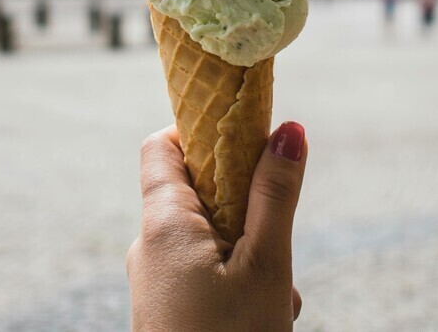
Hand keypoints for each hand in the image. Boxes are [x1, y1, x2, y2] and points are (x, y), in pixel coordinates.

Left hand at [127, 122, 306, 330]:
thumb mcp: (266, 263)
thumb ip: (275, 195)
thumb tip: (289, 130)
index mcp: (163, 223)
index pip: (162, 145)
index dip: (202, 131)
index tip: (247, 140)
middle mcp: (148, 246)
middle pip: (197, 193)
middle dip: (245, 204)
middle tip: (277, 236)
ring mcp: (155, 279)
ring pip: (208, 237)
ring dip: (249, 250)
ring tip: (277, 291)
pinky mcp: (165, 306)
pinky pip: (202, 272)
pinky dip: (236, 279)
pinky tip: (265, 309)